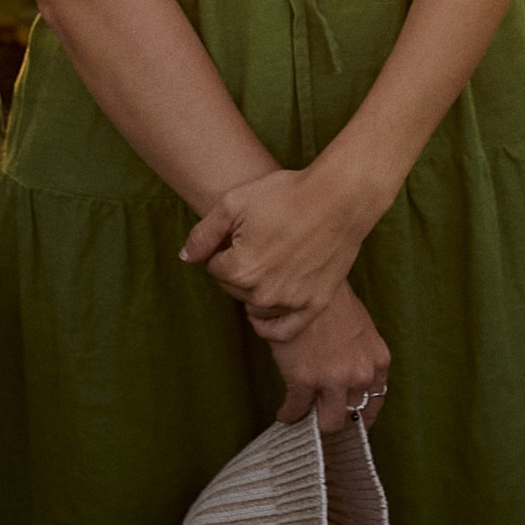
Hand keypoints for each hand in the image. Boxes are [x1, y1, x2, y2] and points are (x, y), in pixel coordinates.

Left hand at [180, 158, 372, 333]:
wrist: (339, 197)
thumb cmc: (286, 195)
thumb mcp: (234, 202)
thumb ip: (203, 234)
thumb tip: (185, 257)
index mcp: (239, 270)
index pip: (214, 267)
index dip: (224, 248)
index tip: (242, 232)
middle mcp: (262, 293)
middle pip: (233, 288)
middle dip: (239, 268)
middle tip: (259, 242)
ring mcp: (289, 302)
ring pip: (255, 306)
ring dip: (255, 289)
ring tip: (271, 261)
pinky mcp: (314, 304)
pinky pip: (284, 330)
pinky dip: (271, 324)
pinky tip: (268, 309)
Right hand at [266, 280, 389, 435]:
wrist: (306, 286)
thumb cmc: (332, 302)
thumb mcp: (360, 330)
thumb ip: (360, 358)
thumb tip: (348, 382)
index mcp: (377, 362)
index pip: (374, 404)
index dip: (359, 417)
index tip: (349, 422)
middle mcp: (360, 375)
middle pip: (350, 418)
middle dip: (335, 420)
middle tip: (322, 418)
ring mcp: (333, 380)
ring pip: (326, 422)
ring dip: (313, 423)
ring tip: (302, 418)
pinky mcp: (304, 381)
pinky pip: (296, 410)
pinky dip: (289, 414)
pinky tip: (284, 413)